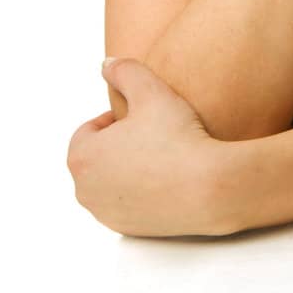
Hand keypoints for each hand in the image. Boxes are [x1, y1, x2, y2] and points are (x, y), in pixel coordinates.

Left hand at [67, 58, 238, 236]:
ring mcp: (105, 214)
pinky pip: (130, 204)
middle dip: (121, 145)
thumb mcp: (153, 91)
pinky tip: (170, 180)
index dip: (118, 118)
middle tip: (155, 135)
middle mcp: (85, 191)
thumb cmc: (179, 139)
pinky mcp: (128, 230)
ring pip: (113, 182)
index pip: (89, 130)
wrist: (210, 187)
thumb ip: (126, 71)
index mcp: (81, 157)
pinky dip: (143, 193)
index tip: (145, 117)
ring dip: (130, 169)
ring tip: (164, 157)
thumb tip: (108, 63)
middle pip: (98, 158)